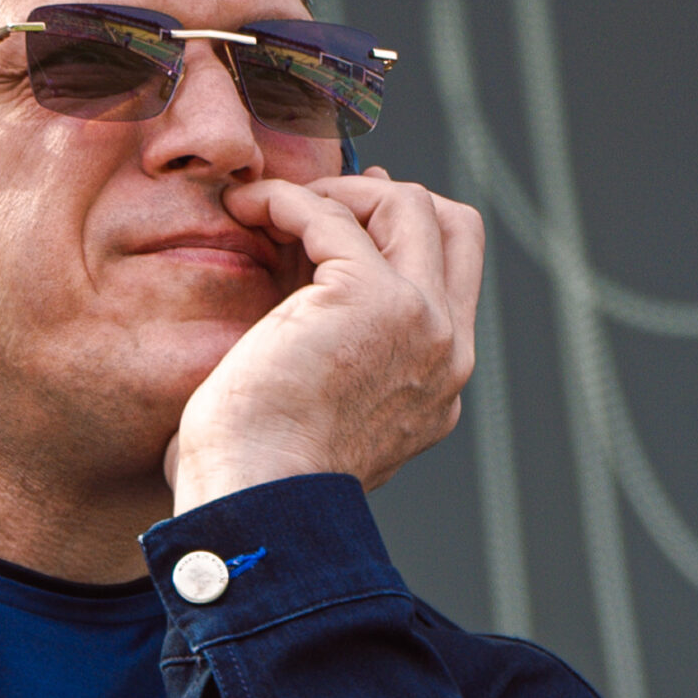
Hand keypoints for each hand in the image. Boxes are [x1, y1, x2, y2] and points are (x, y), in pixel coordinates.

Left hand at [167, 170, 483, 512]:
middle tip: (310, 207)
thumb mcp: (317, 414)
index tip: (329, 227)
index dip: (391, 239)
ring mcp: (419, 321)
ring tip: (267, 208)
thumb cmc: (255, 480)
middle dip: (382, 201)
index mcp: (434, 386)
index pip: (446, 279)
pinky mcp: (372, 298)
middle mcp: (444, 351)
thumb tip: (308, 297)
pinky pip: (334, 215)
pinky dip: (287, 200)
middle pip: (451, 226)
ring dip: (336, 192)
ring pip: (408, 206)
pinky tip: (246, 209)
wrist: (252, 505)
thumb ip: (337, 359)